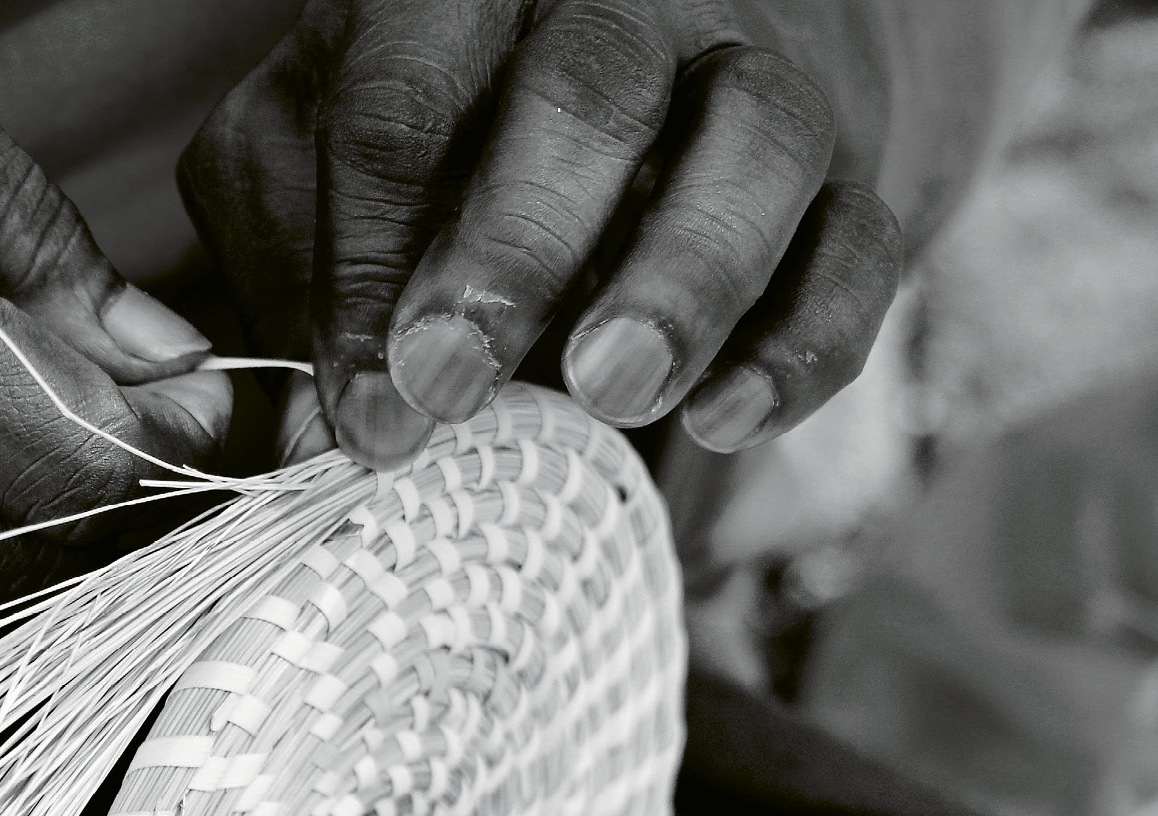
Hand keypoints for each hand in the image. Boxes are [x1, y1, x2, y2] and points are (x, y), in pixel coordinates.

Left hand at [179, 0, 901, 468]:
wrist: (658, 91)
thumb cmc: (449, 143)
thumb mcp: (328, 165)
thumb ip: (298, 266)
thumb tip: (307, 430)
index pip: (402, 97)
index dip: (369, 257)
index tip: (369, 408)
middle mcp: (619, 3)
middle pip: (585, 88)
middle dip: (514, 247)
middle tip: (456, 380)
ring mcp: (750, 75)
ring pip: (755, 139)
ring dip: (683, 278)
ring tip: (610, 392)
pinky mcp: (849, 171)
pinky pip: (859, 243)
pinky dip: (802, 342)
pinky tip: (726, 421)